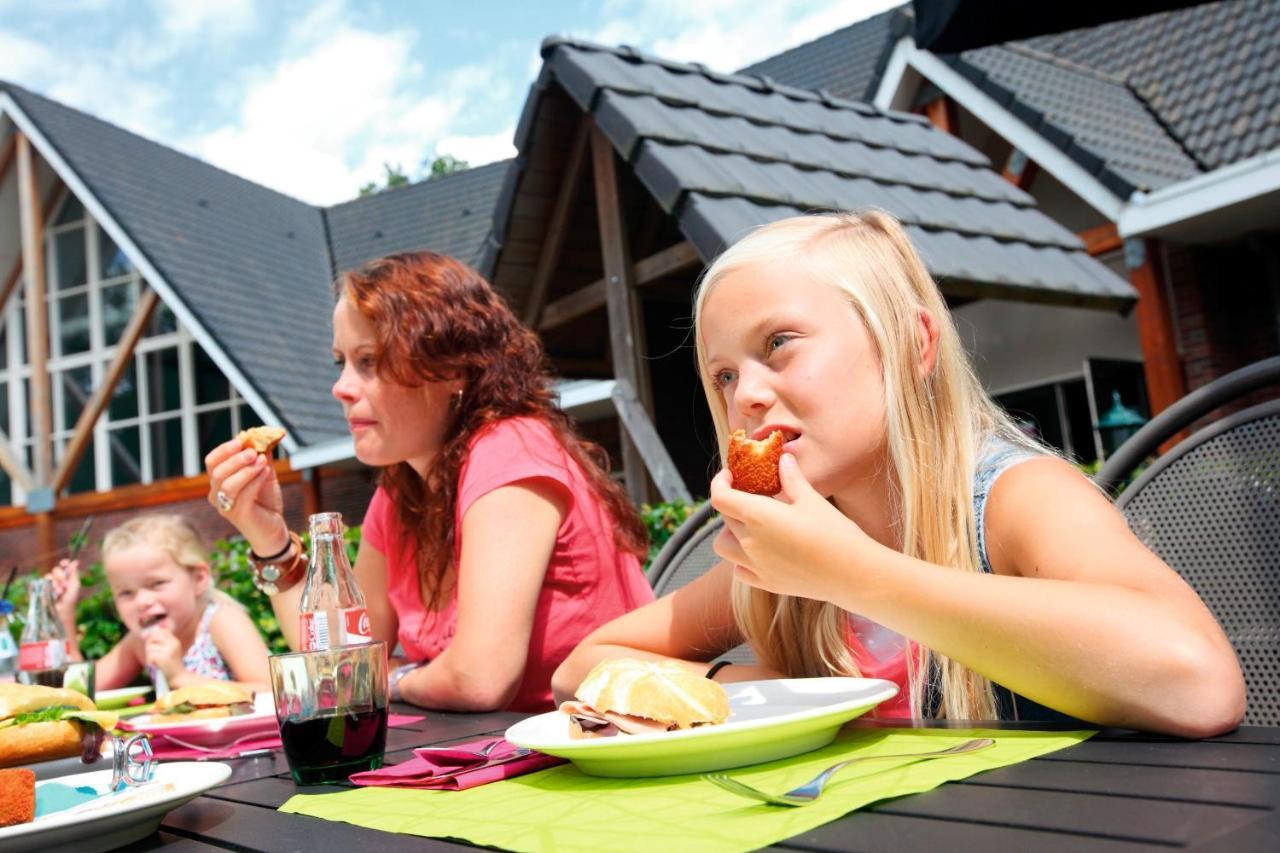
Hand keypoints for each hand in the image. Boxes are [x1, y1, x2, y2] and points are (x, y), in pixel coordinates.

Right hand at [48, 558, 80, 630]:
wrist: (61, 611)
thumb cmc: (70, 599)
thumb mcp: (74, 586)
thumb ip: (74, 573)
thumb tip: (75, 561)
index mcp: (67, 576)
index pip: (64, 565)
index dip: (63, 563)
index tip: (64, 563)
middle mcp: (57, 578)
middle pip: (56, 570)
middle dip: (61, 576)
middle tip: (65, 585)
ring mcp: (49, 583)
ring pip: (49, 576)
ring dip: (55, 584)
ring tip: (60, 592)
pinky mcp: (41, 588)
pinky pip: (42, 583)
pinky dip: (49, 588)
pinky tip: (53, 594)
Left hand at [142, 627, 184, 680]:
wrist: (178, 678)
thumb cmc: (171, 665)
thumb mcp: (170, 650)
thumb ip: (162, 641)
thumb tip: (152, 631)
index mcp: (175, 641)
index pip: (160, 631)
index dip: (154, 637)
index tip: (155, 646)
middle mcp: (173, 644)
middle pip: (153, 638)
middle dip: (150, 645)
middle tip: (154, 654)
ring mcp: (168, 651)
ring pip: (149, 648)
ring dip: (149, 655)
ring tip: (156, 662)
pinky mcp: (163, 658)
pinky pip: (150, 655)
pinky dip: (149, 661)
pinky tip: (155, 665)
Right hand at [204, 438, 287, 554]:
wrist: (274, 528)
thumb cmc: (266, 501)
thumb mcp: (265, 474)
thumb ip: (262, 457)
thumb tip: (264, 436)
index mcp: (219, 482)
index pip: (212, 462)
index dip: (224, 450)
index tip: (241, 441)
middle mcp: (217, 495)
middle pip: (217, 472)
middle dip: (235, 459)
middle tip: (253, 452)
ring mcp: (225, 507)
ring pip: (227, 484)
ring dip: (246, 470)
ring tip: (262, 462)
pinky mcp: (238, 515)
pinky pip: (243, 495)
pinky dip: (255, 481)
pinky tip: (266, 472)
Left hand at [710, 453, 881, 600]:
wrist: (853, 574)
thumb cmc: (835, 533)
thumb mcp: (812, 499)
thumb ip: (791, 478)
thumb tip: (783, 460)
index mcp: (758, 516)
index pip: (720, 498)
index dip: (719, 483)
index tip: (729, 476)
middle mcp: (750, 542)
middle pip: (725, 519)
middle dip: (732, 504)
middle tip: (750, 496)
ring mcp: (756, 565)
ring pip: (723, 547)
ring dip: (729, 533)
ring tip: (749, 525)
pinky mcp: (766, 583)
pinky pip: (739, 569)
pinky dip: (741, 559)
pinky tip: (759, 551)